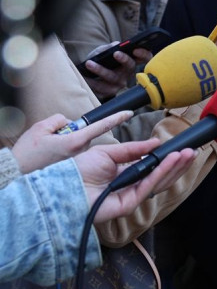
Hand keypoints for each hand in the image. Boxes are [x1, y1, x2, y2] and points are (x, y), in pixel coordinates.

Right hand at [11, 111, 133, 172]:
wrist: (15, 176)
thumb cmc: (26, 154)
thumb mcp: (40, 129)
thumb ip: (58, 121)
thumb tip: (69, 124)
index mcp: (74, 141)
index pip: (100, 126)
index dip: (115, 118)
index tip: (129, 113)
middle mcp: (80, 153)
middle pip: (87, 137)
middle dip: (77, 135)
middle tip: (56, 141)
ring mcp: (78, 162)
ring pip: (80, 146)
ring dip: (71, 146)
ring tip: (49, 152)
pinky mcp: (73, 170)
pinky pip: (74, 156)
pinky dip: (67, 154)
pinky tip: (52, 159)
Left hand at [75, 138, 197, 222]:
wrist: (64, 187)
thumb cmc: (79, 170)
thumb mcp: (109, 152)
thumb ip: (133, 149)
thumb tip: (155, 143)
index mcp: (126, 173)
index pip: (153, 167)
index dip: (168, 159)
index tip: (181, 148)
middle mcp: (131, 185)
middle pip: (161, 175)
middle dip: (178, 164)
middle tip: (192, 151)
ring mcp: (131, 196)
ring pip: (160, 182)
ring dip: (175, 167)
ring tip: (187, 154)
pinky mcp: (129, 204)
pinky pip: (149, 186)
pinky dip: (162, 173)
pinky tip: (171, 161)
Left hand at [83, 47, 150, 98]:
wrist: (86, 75)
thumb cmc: (98, 61)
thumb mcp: (102, 51)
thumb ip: (109, 47)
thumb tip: (116, 45)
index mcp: (129, 63)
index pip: (145, 59)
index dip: (144, 54)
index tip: (136, 49)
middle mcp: (127, 74)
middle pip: (130, 67)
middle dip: (124, 59)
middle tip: (115, 53)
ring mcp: (118, 85)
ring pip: (112, 78)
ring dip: (100, 70)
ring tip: (89, 63)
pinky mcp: (107, 93)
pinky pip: (100, 88)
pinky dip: (91, 81)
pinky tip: (84, 76)